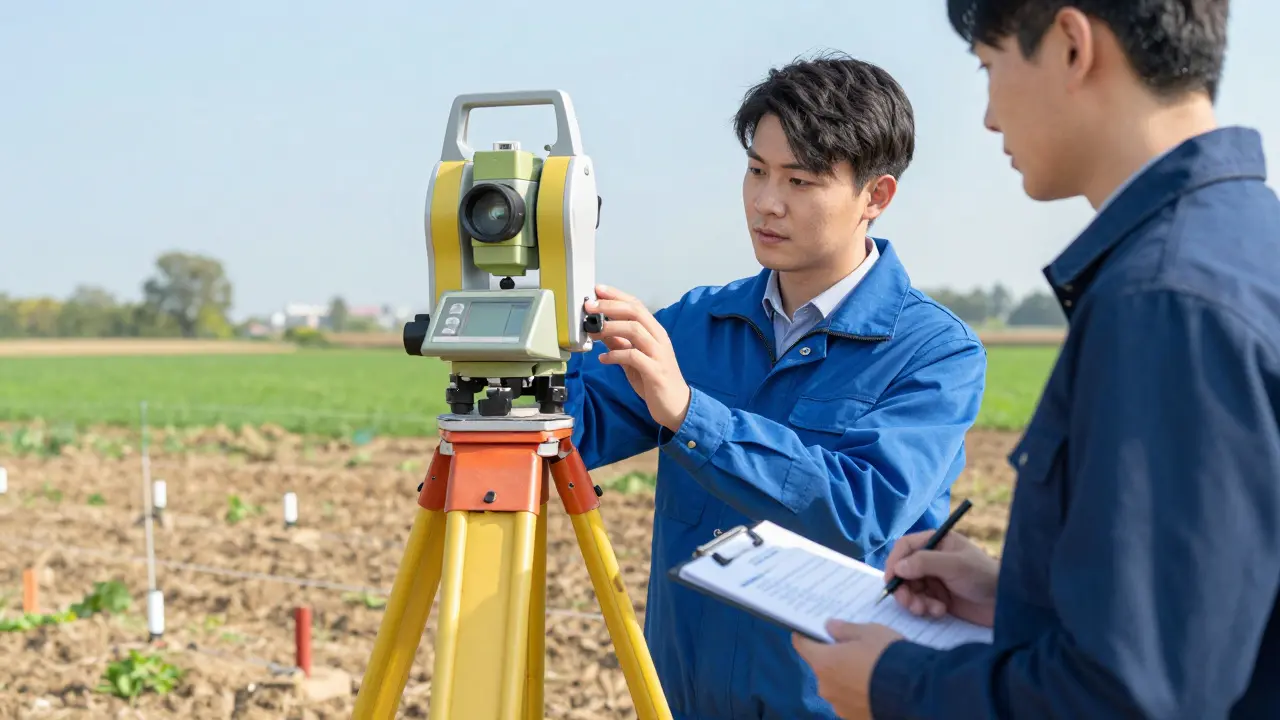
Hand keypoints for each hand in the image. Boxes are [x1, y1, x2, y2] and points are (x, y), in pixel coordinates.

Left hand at [585, 284, 690, 431]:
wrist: (677, 406)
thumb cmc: (655, 381)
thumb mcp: (634, 359)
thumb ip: (620, 344)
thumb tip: (600, 330)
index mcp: (655, 332)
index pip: (636, 305)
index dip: (616, 296)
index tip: (597, 289)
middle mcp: (659, 339)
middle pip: (635, 312)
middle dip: (610, 306)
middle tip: (590, 307)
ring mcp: (658, 354)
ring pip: (635, 330)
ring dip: (611, 328)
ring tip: (593, 333)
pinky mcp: (656, 371)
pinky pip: (633, 357)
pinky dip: (615, 355)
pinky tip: (604, 359)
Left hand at [792, 620, 903, 719]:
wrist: (914, 692)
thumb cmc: (887, 656)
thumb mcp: (868, 632)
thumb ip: (844, 629)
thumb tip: (830, 627)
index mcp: (823, 662)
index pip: (801, 644)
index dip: (805, 635)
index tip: (812, 629)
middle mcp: (826, 687)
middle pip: (822, 666)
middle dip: (833, 657)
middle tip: (853, 648)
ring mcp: (840, 706)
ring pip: (837, 686)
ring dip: (846, 678)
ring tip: (870, 669)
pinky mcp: (855, 718)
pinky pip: (851, 701)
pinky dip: (859, 693)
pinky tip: (876, 686)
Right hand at [883, 528, 999, 627]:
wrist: (1006, 604)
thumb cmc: (983, 576)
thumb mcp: (954, 565)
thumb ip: (925, 563)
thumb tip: (897, 567)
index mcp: (937, 542)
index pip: (905, 547)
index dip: (894, 562)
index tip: (891, 580)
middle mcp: (932, 559)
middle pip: (903, 571)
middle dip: (904, 588)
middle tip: (910, 603)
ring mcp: (935, 579)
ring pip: (910, 589)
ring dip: (914, 601)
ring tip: (927, 610)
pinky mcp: (938, 598)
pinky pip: (920, 602)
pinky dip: (925, 608)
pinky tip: (940, 612)